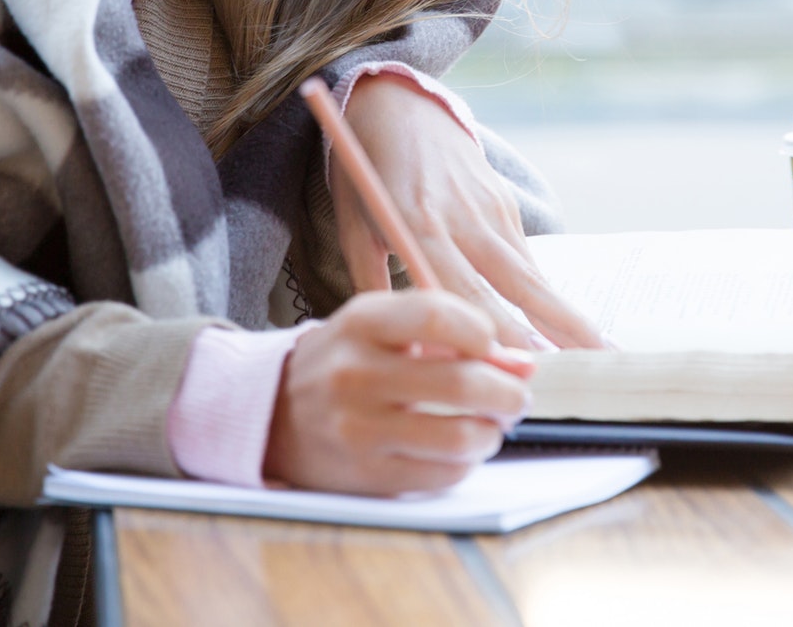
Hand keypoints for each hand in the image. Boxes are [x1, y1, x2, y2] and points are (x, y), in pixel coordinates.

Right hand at [264, 291, 531, 494]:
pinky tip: (460, 450)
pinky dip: (466, 463)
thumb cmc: (345, 361)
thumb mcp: (382, 328)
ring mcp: (357, 429)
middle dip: (507, 393)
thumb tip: (522, 364)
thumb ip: (449, 334)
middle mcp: (354, 374)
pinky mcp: (364, 475)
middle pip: (461, 383)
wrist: (270, 412)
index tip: (494, 347)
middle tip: (516, 397)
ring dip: (492, 432)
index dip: (483, 332)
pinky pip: (441, 474)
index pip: (437, 316)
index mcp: (361, 323)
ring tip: (491, 425)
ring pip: (459, 436)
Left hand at [338, 73, 602, 349]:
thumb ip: (373, 288)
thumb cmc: (367, 173)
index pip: (464, 296)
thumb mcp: (355, 228)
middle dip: (553, 334)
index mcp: (420, 227)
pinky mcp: (506, 205)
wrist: (400, 106)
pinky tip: (574, 328)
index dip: (492, 340)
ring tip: (601, 354)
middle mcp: (465, 219)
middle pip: (518, 288)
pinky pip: (529, 260)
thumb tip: (397, 348)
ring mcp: (492, 210)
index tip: (513, 377)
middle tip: (583, 374)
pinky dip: (550, 296)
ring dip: (568, 317)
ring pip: (535, 275)